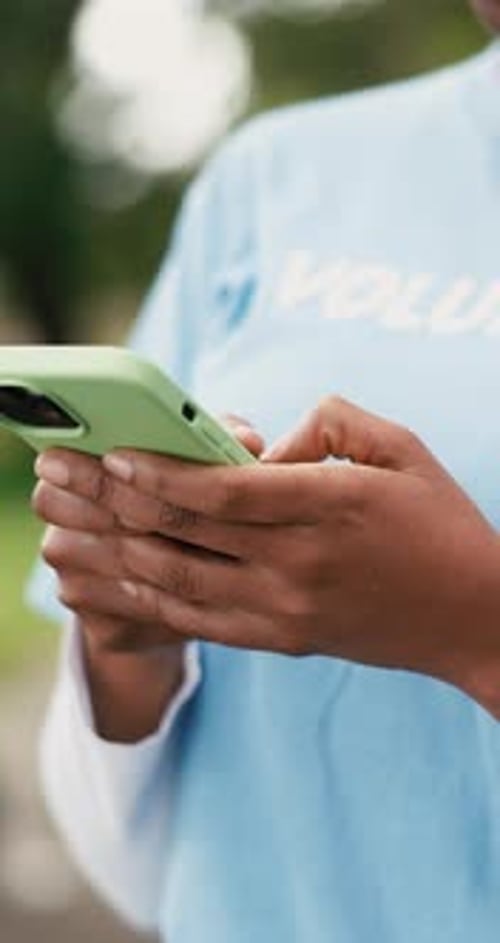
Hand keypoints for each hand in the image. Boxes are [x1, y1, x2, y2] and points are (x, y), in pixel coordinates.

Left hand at [34, 398, 499, 717]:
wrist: (473, 617)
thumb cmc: (440, 522)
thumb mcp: (401, 448)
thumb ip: (329, 423)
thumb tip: (261, 444)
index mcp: (330, 506)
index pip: (224, 493)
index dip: (159, 473)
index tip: (110, 452)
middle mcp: (299, 564)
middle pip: (185, 532)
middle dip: (113, 500)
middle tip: (59, 476)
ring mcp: (286, 610)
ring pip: (177, 581)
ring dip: (113, 551)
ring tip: (65, 526)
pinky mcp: (281, 640)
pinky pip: (198, 621)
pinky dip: (146, 598)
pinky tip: (112, 576)